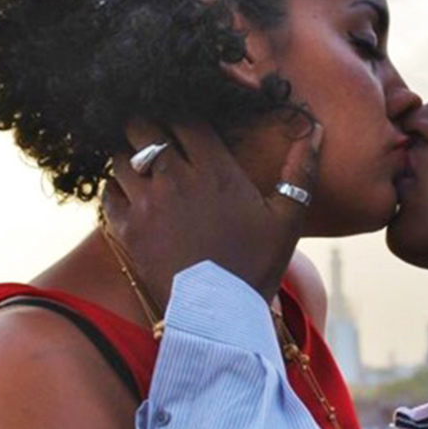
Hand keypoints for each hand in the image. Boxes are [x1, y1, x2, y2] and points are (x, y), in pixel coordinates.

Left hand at [102, 118, 322, 306]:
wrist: (219, 316)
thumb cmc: (257, 265)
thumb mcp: (288, 218)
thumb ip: (301, 170)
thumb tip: (318, 129)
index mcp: (215, 170)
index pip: (184, 117)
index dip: (179, 112)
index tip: (181, 119)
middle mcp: (177, 179)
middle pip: (143, 127)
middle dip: (146, 125)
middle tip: (154, 134)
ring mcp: (147, 204)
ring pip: (121, 157)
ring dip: (130, 156)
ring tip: (142, 165)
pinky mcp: (127, 230)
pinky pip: (109, 192)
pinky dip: (117, 188)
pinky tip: (132, 195)